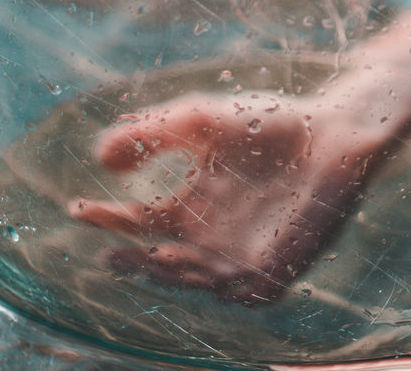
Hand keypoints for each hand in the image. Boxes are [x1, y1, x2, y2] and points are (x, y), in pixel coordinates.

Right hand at [69, 90, 381, 302]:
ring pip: (198, 282)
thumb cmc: (267, 122)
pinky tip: (207, 269)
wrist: (331, 130)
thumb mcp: (198, 119)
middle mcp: (212, 236)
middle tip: (112, 252)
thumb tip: (100, 158)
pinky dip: (225, 285)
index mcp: (192, 204)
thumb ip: (149, 132)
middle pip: (162, 261)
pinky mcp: (280, 267)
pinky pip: (245, 291)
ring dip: (172, 274)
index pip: (139, 221)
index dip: (107, 220)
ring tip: (153, 256)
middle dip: (135, 262)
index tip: (79, 208)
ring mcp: (245, 254)